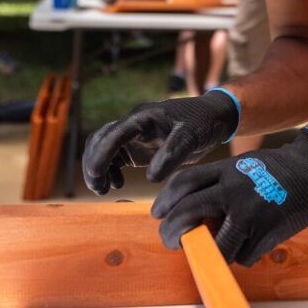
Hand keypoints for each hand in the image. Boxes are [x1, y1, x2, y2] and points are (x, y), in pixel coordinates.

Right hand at [82, 91, 239, 193]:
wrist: (214, 117)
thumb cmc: (203, 122)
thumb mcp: (191, 136)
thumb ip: (172, 154)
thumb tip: (150, 177)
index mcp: (143, 117)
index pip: (113, 133)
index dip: (101, 153)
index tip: (97, 175)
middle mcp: (134, 124)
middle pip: (100, 140)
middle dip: (94, 163)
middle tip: (98, 188)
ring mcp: (134, 135)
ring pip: (103, 148)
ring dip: (98, 168)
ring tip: (103, 189)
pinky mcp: (138, 146)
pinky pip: (114, 157)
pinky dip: (110, 171)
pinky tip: (118, 185)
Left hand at [152, 132, 307, 264]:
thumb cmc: (276, 169)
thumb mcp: (241, 166)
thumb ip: (218, 183)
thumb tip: (193, 213)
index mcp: (225, 170)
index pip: (183, 182)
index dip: (165, 200)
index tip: (158, 214)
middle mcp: (233, 189)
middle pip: (187, 212)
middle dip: (172, 232)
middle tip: (171, 240)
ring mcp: (249, 212)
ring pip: (215, 245)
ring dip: (212, 252)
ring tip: (215, 250)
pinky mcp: (266, 232)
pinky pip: (244, 256)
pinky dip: (243, 256)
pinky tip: (251, 246)